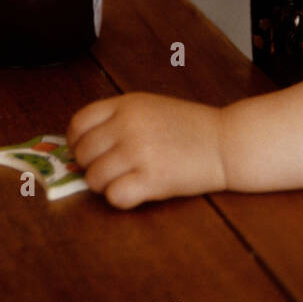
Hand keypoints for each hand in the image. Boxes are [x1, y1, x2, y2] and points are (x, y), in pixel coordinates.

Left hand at [66, 92, 226, 209]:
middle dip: (92, 165)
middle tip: (112, 168)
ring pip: (94, 178)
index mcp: (127, 104)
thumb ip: (118, 119)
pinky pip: (114, 196)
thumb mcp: (150, 107)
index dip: (76, 142)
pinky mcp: (151, 179)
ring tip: (126, 179)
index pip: (79, 123)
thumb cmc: (189, 126)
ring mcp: (139, 151)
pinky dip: (121, 197)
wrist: (225, 142)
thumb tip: (82, 145)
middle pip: (83, 153)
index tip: (87, 151)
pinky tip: (137, 189)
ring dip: (105, 184)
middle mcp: (128, 125)